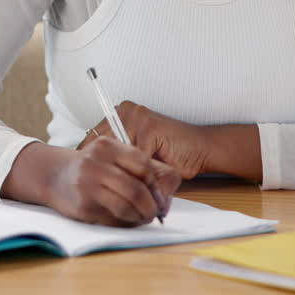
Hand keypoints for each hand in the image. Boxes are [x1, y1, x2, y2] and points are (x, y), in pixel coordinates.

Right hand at [47, 137, 180, 226]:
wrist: (54, 175)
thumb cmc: (91, 166)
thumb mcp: (111, 156)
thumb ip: (138, 168)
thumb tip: (163, 196)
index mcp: (107, 146)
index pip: (143, 165)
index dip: (156, 184)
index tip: (159, 195)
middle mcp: (95, 163)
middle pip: (136, 189)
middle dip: (151, 205)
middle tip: (154, 212)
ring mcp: (87, 185)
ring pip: (126, 207)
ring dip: (140, 217)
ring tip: (143, 217)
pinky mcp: (83, 206)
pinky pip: (113, 219)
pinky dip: (126, 222)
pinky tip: (126, 219)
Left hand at [79, 101, 210, 178]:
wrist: (203, 149)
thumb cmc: (172, 153)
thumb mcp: (138, 153)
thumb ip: (118, 155)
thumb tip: (92, 168)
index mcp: (120, 114)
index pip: (93, 139)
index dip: (92, 161)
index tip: (94, 178)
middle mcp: (126, 110)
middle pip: (101, 146)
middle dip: (106, 168)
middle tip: (111, 184)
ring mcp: (137, 116)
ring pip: (117, 153)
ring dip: (123, 172)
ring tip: (129, 183)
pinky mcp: (149, 126)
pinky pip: (135, 157)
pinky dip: (138, 172)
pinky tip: (144, 180)